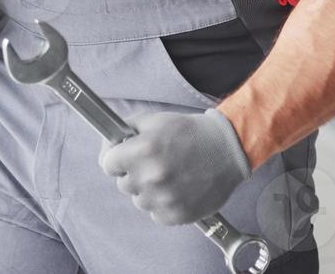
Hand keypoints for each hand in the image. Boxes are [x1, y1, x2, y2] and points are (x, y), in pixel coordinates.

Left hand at [98, 107, 252, 225]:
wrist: (227, 149)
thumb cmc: (190, 132)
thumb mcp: (154, 120)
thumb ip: (124, 130)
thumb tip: (107, 145)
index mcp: (142, 151)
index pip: (107, 164)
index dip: (117, 158)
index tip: (127, 156)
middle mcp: (151, 177)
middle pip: (123, 183)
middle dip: (134, 173)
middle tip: (155, 162)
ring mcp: (163, 199)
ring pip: (139, 200)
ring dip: (149, 190)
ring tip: (170, 175)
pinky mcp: (176, 215)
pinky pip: (155, 214)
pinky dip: (163, 204)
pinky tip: (177, 188)